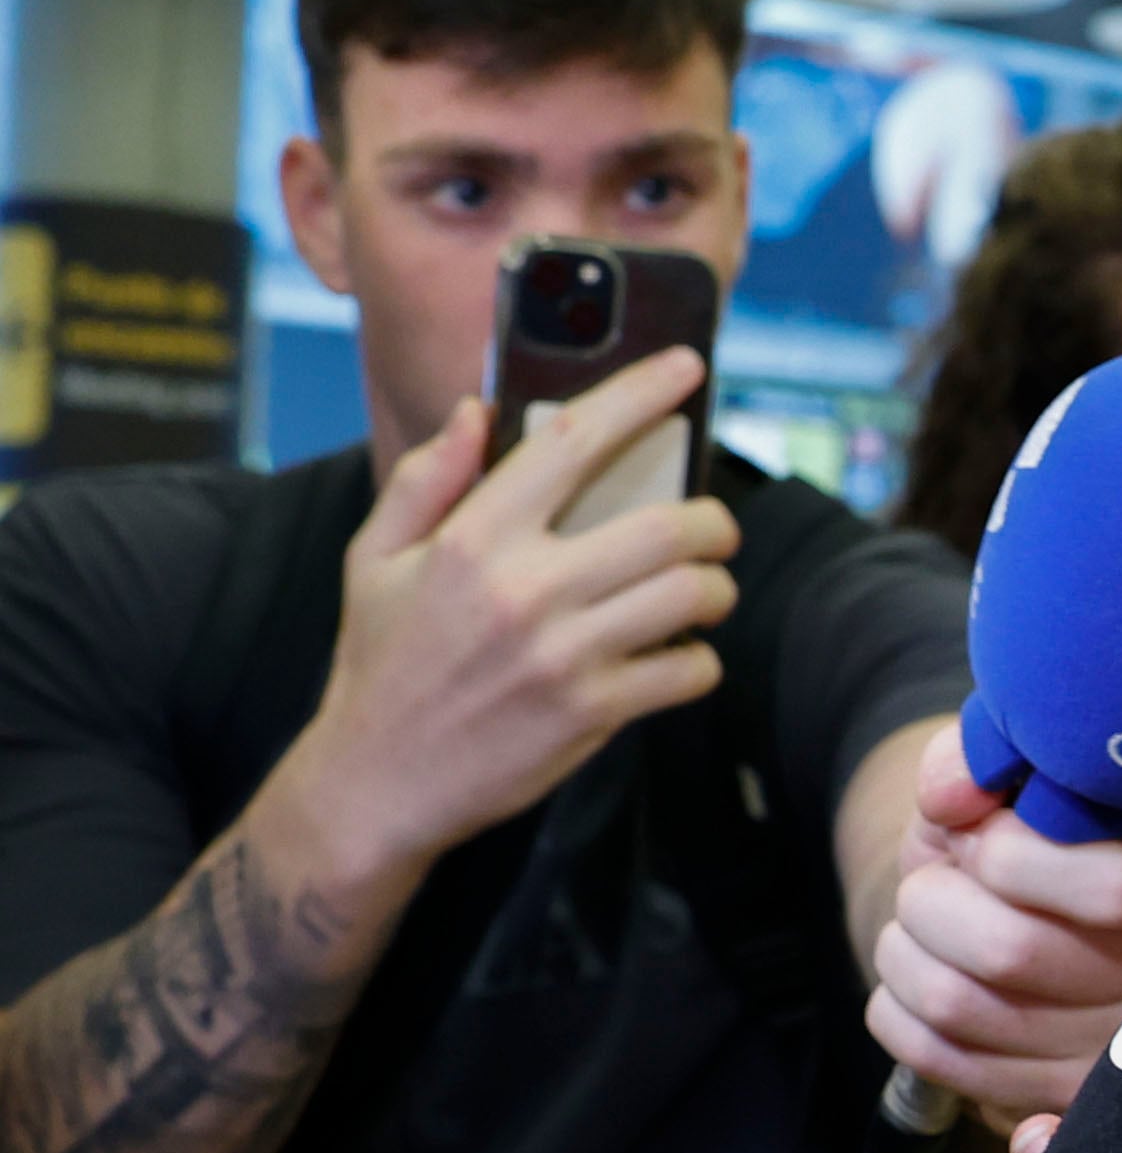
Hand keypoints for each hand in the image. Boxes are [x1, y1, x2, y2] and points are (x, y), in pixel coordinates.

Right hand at [277, 353, 736, 890]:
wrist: (374, 785)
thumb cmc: (381, 663)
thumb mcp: (375, 561)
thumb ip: (425, 480)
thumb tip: (477, 409)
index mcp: (473, 540)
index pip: (572, 442)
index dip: (640, 395)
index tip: (687, 367)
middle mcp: (524, 590)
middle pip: (667, 526)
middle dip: (712, 521)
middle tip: (711, 528)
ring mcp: (563, 654)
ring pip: (693, 596)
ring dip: (716, 588)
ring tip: (703, 591)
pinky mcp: (592, 714)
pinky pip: (690, 670)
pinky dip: (699, 660)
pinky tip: (677, 657)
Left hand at [872, 725, 1121, 1118]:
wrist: (1018, 919)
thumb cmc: (1026, 840)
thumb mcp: (1016, 781)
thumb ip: (983, 755)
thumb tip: (950, 796)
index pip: (1119, 888)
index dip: (1016, 855)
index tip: (978, 834)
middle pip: (1012, 952)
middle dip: (934, 900)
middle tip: (935, 881)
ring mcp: (1102, 1056)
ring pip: (957, 1006)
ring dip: (904, 949)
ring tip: (921, 924)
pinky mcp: (1043, 1100)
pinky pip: (932, 1056)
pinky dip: (896, 1005)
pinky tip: (920, 975)